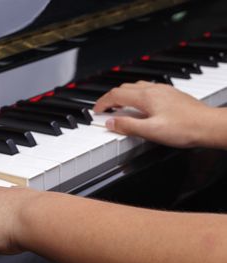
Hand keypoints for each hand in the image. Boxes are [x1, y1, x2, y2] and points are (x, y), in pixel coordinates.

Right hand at [93, 81, 219, 147]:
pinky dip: (136, 96)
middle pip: (124, 88)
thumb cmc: (184, 128)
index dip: (102, 102)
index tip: (96, 111)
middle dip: (110, 98)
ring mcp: (164, 91)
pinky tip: (141, 106)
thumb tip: (110, 123)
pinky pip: (148, 90)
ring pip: (136, 87)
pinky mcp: (172, 95)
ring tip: (119, 107)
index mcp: (146, 97)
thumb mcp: (151, 131)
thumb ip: (128, 126)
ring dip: (123, 95)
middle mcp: (154, 90)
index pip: (116, 94)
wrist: (209, 126)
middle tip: (104, 110)